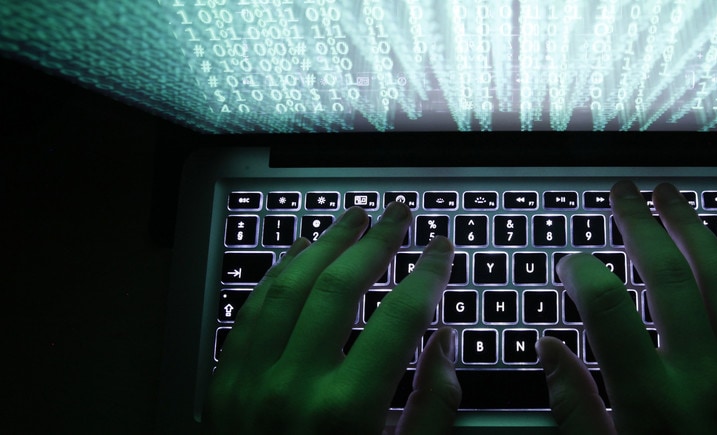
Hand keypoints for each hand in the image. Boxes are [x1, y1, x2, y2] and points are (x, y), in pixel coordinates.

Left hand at [203, 202, 460, 434]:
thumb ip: (432, 408)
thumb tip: (446, 343)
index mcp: (347, 412)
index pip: (399, 317)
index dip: (427, 274)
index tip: (442, 249)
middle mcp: (294, 387)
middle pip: (339, 286)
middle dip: (376, 240)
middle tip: (399, 213)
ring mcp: (250, 383)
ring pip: (288, 286)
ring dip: (323, 243)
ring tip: (352, 218)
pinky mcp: (222, 387)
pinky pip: (249, 311)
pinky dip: (277, 274)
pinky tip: (298, 253)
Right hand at [538, 180, 716, 433]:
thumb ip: (576, 409)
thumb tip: (548, 351)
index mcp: (652, 402)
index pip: (607, 310)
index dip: (583, 273)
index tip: (570, 261)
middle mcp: (703, 375)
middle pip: (667, 276)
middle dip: (638, 224)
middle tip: (622, 193)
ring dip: (693, 226)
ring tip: (671, 193)